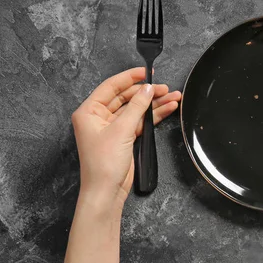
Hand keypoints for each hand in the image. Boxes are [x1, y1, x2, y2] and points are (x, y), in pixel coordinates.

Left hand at [71, 67, 181, 209]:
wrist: (106, 191)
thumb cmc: (104, 163)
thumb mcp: (121, 130)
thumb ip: (136, 107)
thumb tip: (148, 89)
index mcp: (89, 111)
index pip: (111, 87)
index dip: (129, 77)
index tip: (146, 71)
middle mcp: (99, 117)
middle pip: (126, 97)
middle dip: (146, 92)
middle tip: (164, 87)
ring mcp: (113, 127)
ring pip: (136, 109)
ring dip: (154, 103)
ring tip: (173, 96)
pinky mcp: (124, 137)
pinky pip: (140, 121)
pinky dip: (154, 115)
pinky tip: (168, 108)